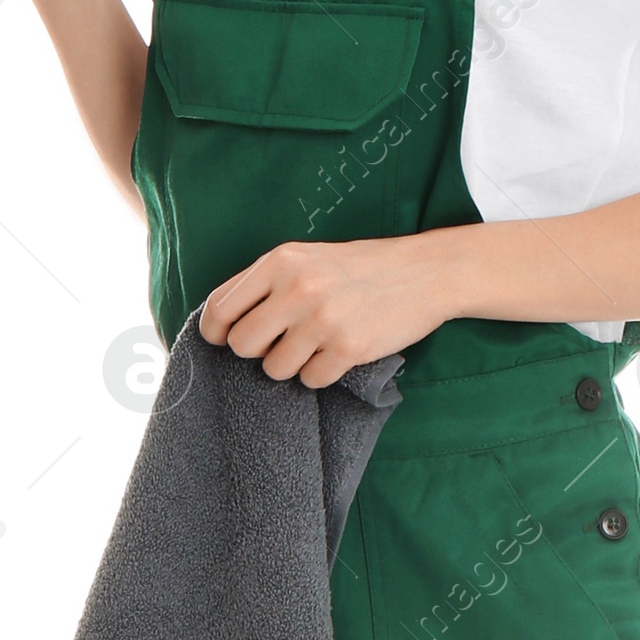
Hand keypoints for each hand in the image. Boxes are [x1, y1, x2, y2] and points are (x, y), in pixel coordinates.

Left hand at [199, 233, 456, 385]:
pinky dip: (321, 373)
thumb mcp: (307, 258)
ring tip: (317, 343)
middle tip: (280, 342)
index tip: (223, 340)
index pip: (219, 308)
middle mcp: (296, 288)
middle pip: (242, 345)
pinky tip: (339, 352)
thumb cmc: (361, 267)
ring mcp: (322, 320)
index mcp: (279, 261)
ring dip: (292, 364)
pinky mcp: (348, 348)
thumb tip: (222, 322)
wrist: (425, 271)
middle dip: (257, 351)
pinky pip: (310, 380)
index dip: (214, 332)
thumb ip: (267, 283)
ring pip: (274, 369)